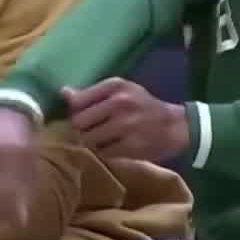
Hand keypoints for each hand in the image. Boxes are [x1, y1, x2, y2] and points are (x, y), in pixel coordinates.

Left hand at [64, 78, 188, 161]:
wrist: (176, 126)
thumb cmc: (143, 106)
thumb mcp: (121, 91)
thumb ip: (92, 93)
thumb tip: (63, 93)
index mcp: (115, 86)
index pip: (77, 101)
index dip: (74, 112)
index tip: (81, 116)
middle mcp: (119, 103)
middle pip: (79, 122)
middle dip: (81, 129)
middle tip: (89, 130)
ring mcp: (125, 126)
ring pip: (88, 139)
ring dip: (90, 142)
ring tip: (100, 139)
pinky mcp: (131, 146)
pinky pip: (103, 152)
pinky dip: (103, 152)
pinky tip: (111, 147)